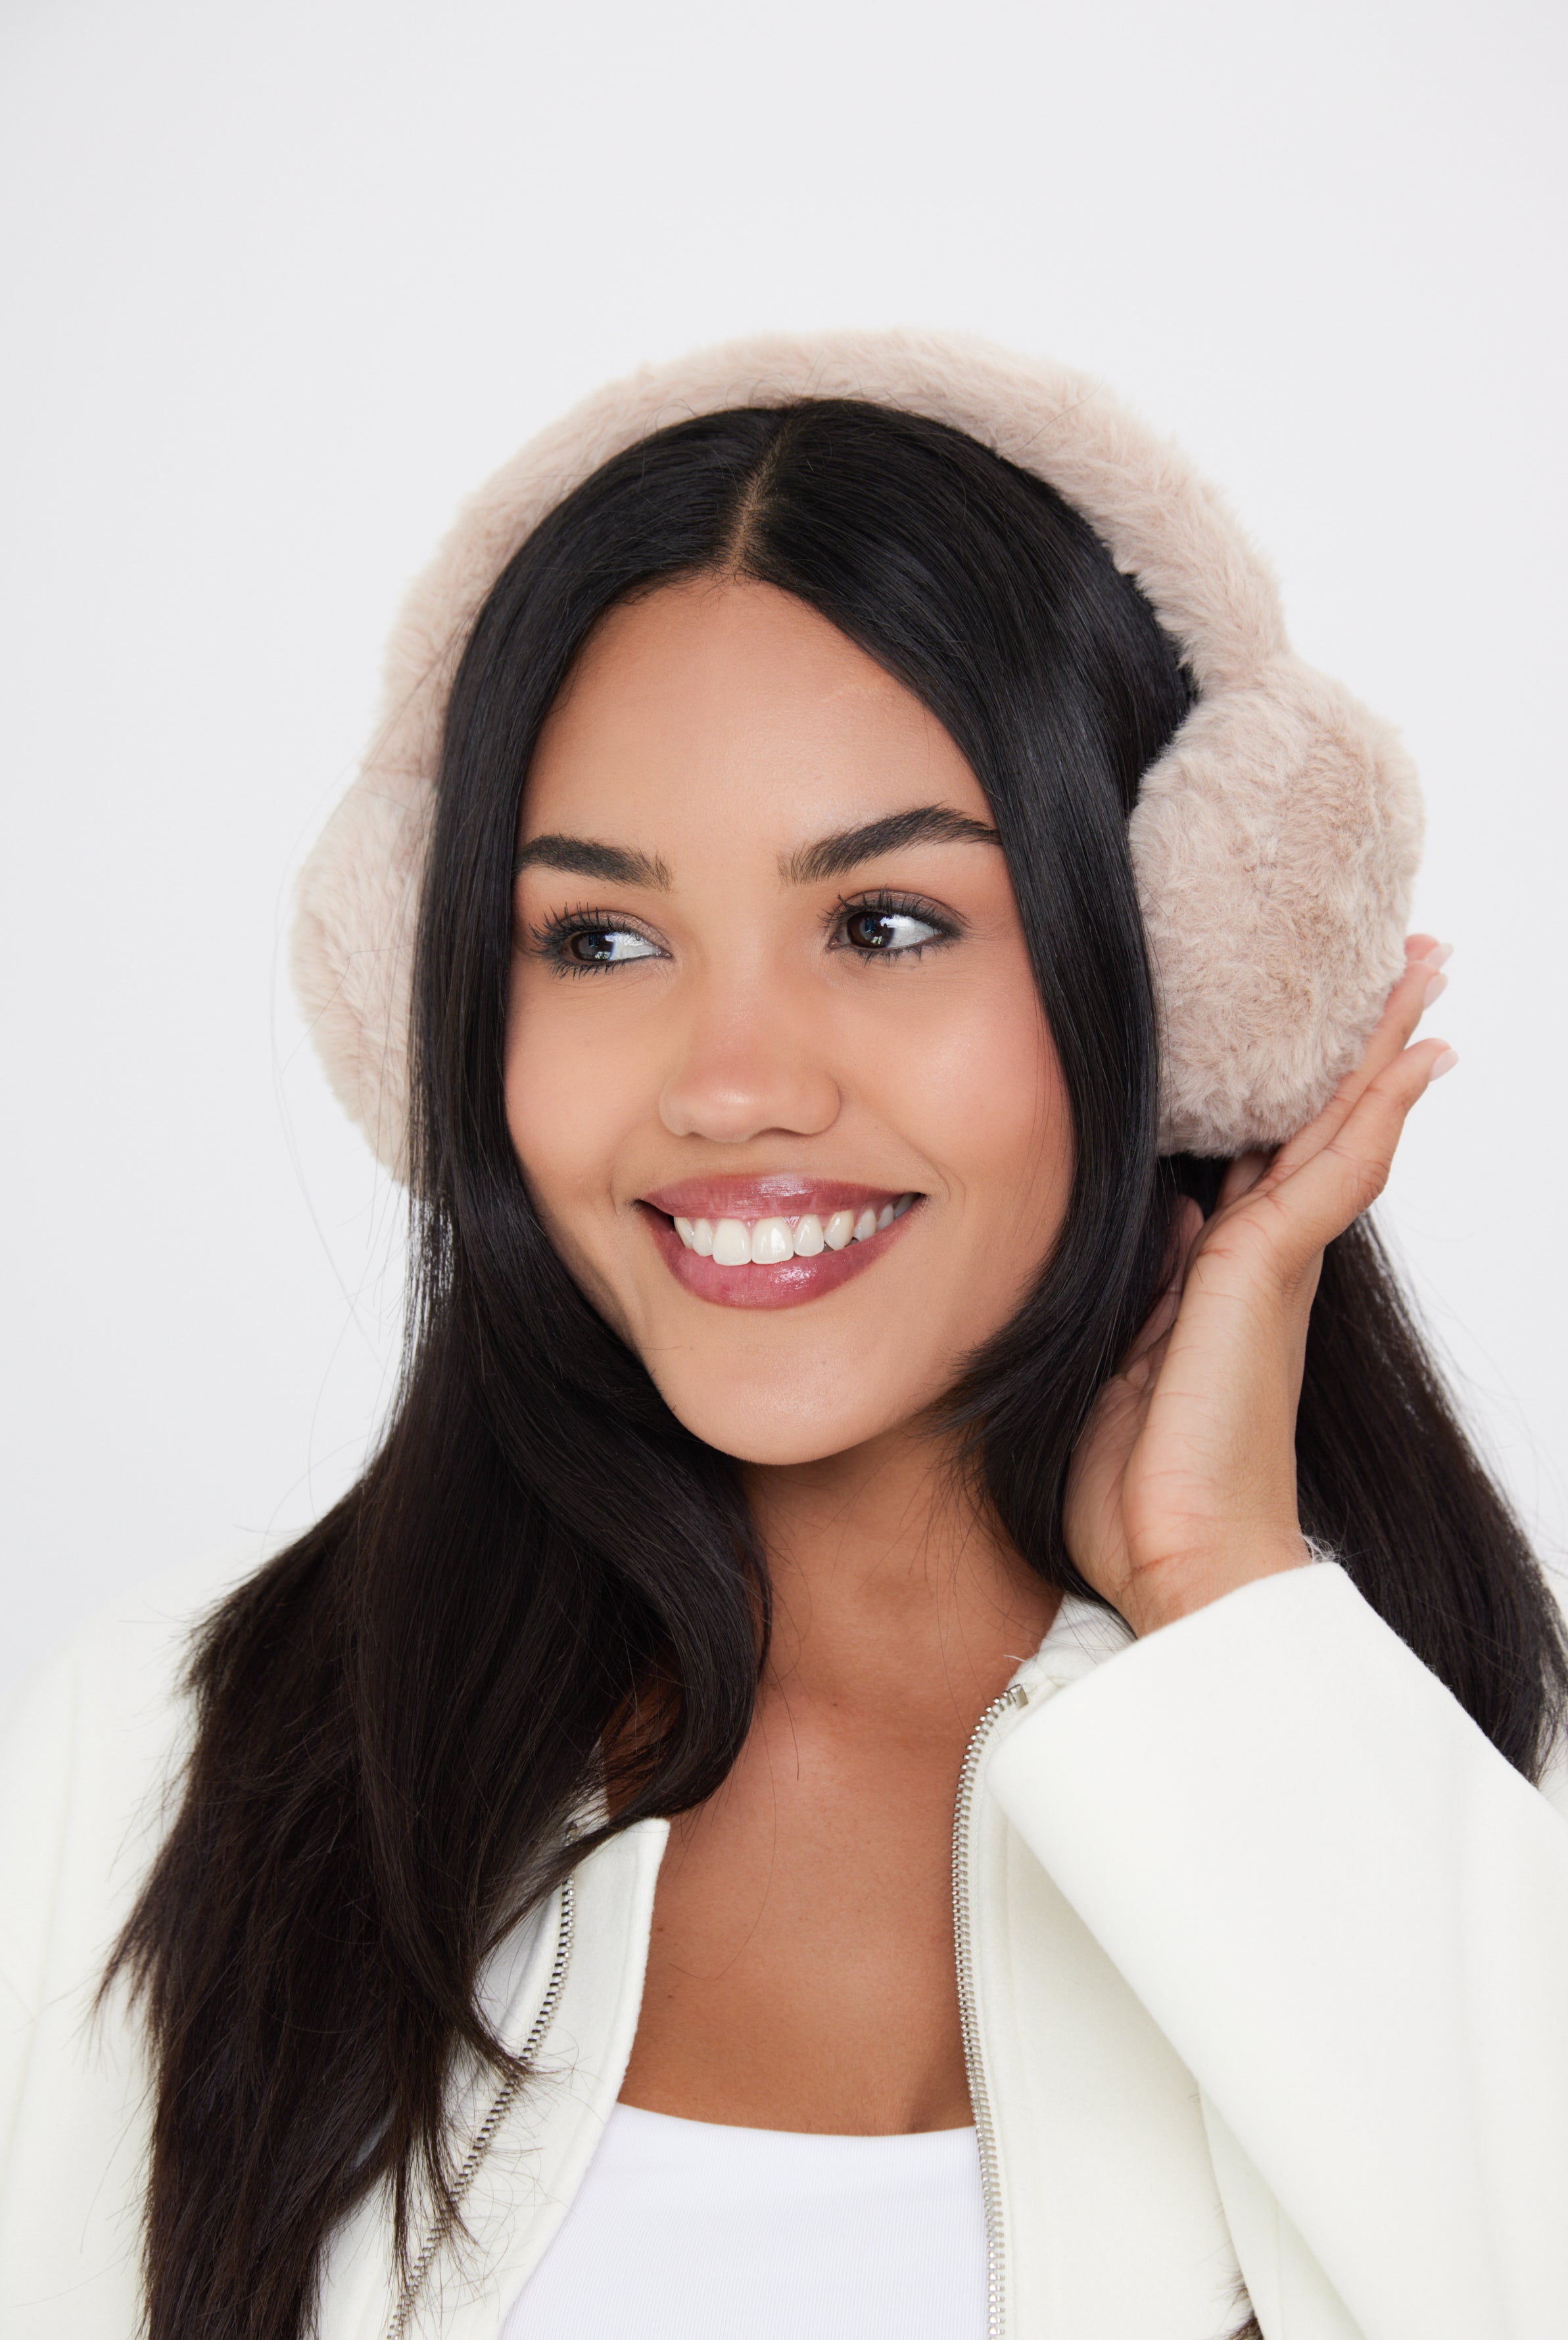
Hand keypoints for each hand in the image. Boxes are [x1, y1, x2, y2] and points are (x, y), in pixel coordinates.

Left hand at [1064, 936, 1456, 1636]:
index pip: (1265, 1160)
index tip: (1312, 1031)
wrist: (1180, 1566)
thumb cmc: (1139, 1491)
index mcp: (1222, 1281)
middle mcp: (1261, 1266)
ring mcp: (1273, 1270)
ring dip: (1376, 1051)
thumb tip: (1156, 1217)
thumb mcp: (1113, 1360)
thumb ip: (1140, 1285)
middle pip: (1319, 1129)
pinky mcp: (1264, 1275)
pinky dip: (1371, 1108)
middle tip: (1405, 968)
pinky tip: (1412, 1057)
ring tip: (1420, 973)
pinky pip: (1331, 1169)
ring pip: (1336, 1131)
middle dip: (1356, 1050)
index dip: (1294, 1093)